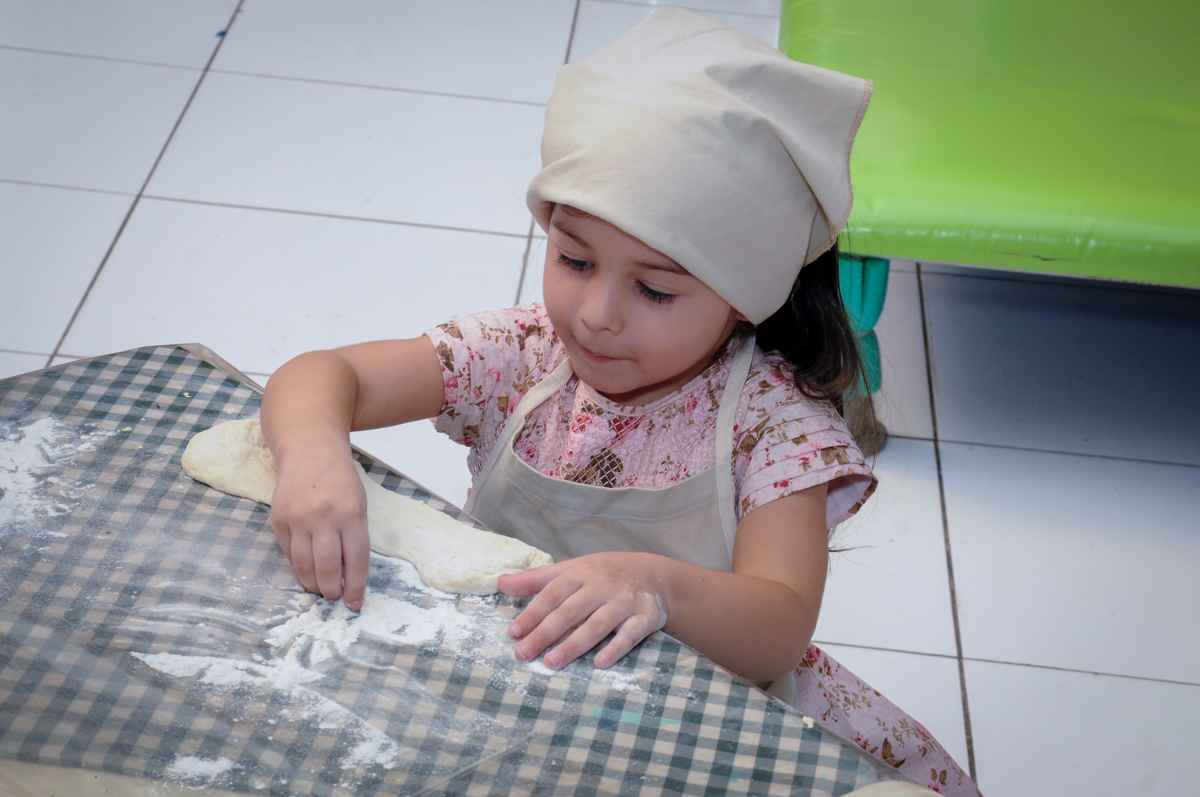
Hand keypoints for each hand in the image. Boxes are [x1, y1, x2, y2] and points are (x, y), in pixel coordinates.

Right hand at [268, 448, 370, 610]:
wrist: (310, 449)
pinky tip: (306, 574)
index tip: (355, 604)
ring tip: (320, 590)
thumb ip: (354, 538)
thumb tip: (348, 577)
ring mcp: (298, 518)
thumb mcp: (358, 504)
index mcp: (351, 513)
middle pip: (327, 567)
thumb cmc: (341, 480)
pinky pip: (288, 554)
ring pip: (304, 565)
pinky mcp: (278, 520)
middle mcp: (323, 516)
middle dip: (332, 590)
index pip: (356, 560)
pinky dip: (298, 569)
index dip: (356, 587)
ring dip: (313, 585)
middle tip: (335, 597)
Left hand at [496, 552, 670, 669]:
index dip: (532, 613)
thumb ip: (536, 579)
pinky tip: (599, 664)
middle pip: (570, 611)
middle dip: (545, 633)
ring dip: (574, 645)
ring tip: (551, 663)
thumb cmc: (606, 574)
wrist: (657, 575)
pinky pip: (629, 635)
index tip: (513, 632)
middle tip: (523, 654)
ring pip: (596, 625)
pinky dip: (615, 649)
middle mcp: (602, 585)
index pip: (552, 594)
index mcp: (582, 573)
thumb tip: (500, 583)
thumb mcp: (573, 569)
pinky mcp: (645, 617)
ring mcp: (624, 601)